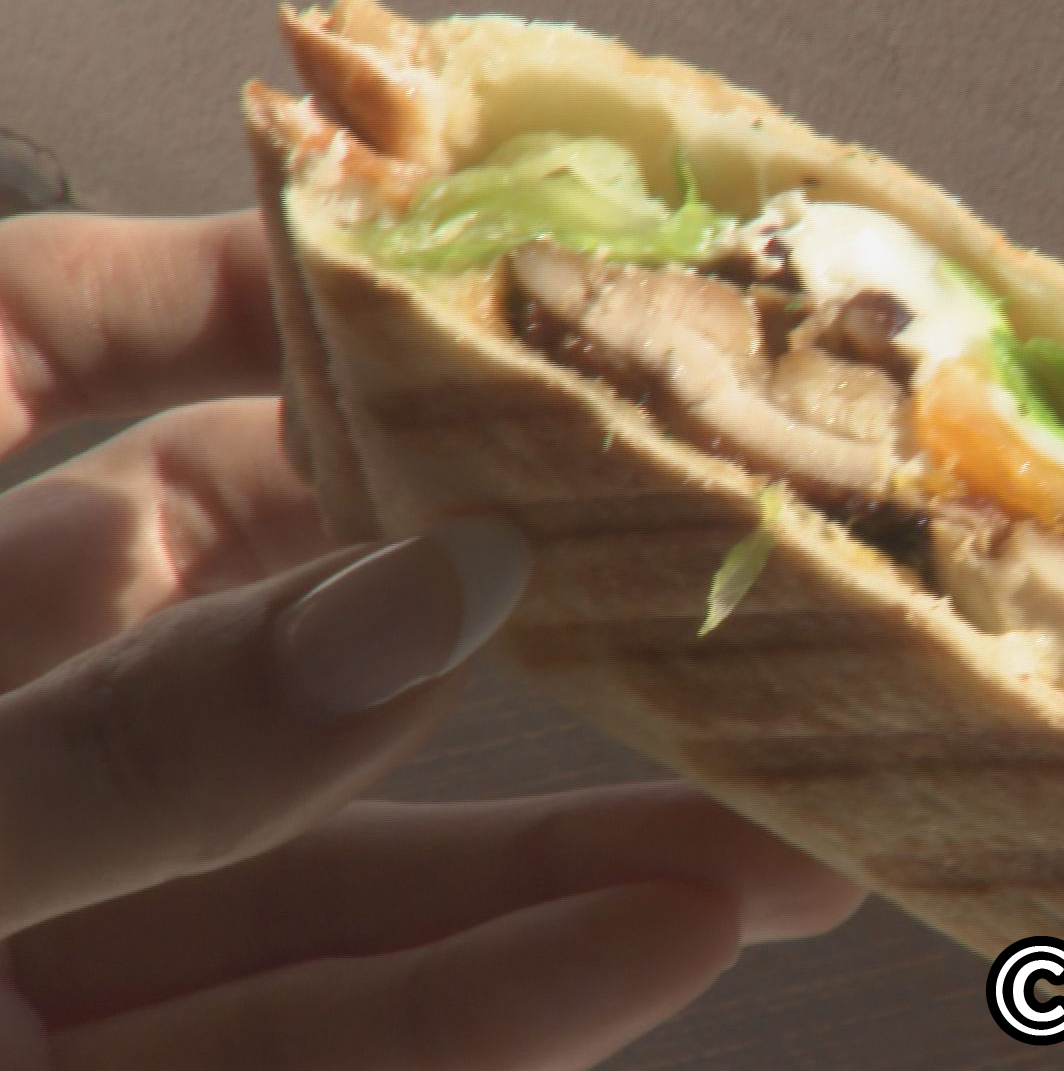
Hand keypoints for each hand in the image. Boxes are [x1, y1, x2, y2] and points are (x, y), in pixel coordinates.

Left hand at [0, 211, 864, 1068]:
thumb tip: (420, 603)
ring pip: (324, 872)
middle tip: (681, 573)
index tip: (439, 285)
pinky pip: (302, 1041)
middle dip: (493, 601)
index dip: (234, 286)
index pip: (35, 349)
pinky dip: (478, 1009)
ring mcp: (36, 943)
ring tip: (771, 824)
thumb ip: (135, 741)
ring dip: (557, 852)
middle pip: (259, 625)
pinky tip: (650, 945)